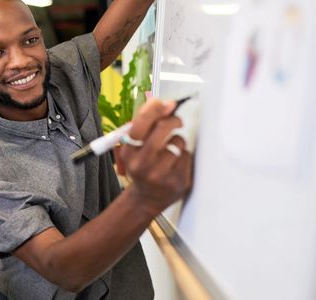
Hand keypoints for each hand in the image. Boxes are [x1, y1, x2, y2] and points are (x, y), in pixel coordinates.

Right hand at [117, 99, 192, 214]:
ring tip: (171, 152)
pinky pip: (187, 156)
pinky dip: (184, 156)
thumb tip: (164, 103)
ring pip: (178, 142)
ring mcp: (160, 174)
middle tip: (176, 121)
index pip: (140, 124)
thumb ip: (145, 126)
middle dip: (173, 120)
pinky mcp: (177, 181)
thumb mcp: (135, 148)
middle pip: (162, 129)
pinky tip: (176, 164)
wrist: (147, 198)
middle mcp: (142, 164)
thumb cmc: (142, 166)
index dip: (155, 109)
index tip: (167, 103)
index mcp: (128, 152)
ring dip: (178, 142)